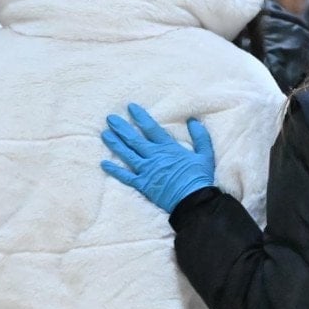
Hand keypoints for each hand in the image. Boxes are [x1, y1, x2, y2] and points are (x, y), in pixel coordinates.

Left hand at [101, 102, 215, 212]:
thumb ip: (200, 136)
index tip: (130, 107)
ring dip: (115, 144)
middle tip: (110, 118)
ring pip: (127, 154)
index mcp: (168, 148)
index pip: (151, 128)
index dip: (140, 117)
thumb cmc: (199, 178)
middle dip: (121, 128)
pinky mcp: (143, 185)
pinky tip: (104, 164)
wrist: (193, 200)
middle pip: (134, 139)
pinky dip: (114, 170)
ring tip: (104, 134)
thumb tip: (193, 120)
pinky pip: (126, 176)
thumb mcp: (205, 154)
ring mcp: (147, 171)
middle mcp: (154, 157)